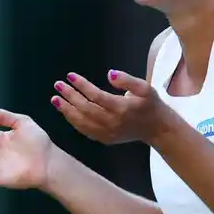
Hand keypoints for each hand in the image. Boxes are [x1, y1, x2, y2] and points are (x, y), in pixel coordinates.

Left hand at [52, 69, 169, 145]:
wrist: (157, 129)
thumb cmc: (151, 105)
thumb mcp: (145, 88)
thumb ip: (127, 80)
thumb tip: (110, 74)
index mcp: (122, 108)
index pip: (96, 96)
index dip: (82, 86)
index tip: (70, 76)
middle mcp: (113, 122)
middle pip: (85, 109)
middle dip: (70, 96)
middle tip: (58, 85)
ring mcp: (108, 133)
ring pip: (82, 122)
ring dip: (67, 110)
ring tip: (55, 99)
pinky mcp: (105, 139)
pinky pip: (85, 130)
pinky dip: (73, 121)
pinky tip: (66, 112)